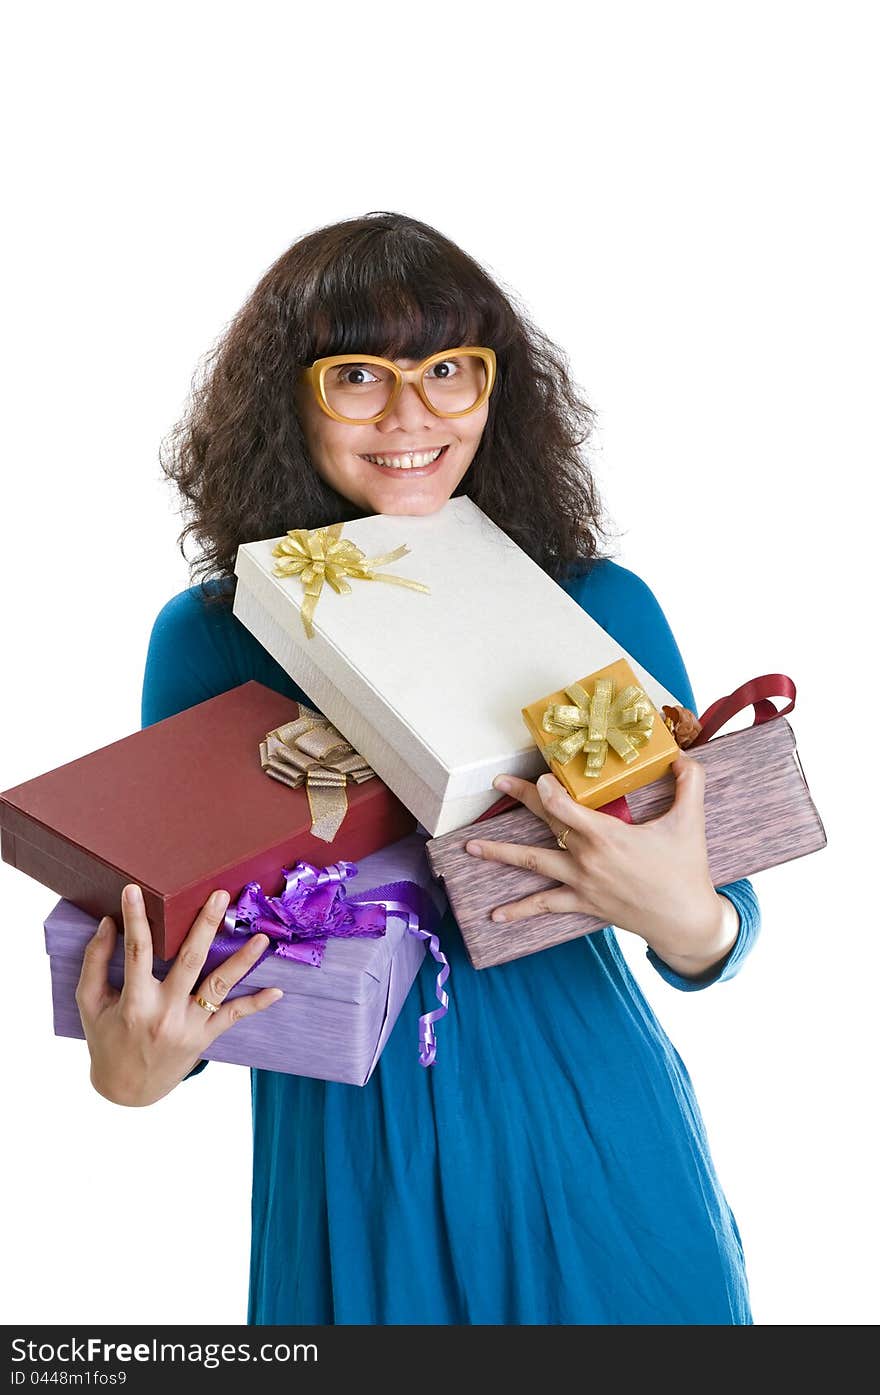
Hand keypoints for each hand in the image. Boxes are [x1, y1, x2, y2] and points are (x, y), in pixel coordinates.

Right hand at [75, 884, 283, 1106]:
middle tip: (219, 896)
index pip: (136, 951)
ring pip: (219, 988)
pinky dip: (256, 1005)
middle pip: (190, 961)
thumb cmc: (107, 1040)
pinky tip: (277, 991)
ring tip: (261, 937)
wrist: (126, 1090)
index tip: (135, 890)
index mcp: (134, 1002)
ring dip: (242, 961)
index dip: (136, 919)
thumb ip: (95, 962)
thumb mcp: (90, 1004)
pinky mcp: (205, 1038)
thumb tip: (108, 923)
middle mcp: (165, 1012)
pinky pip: (233, 1017)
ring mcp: (189, 1026)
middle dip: (205, 926)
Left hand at [465, 755, 735, 969]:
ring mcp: (580, 882)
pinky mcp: (582, 902)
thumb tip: (681, 756)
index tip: (540, 774)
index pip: (564, 807)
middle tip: (498, 782)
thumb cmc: (686, 870)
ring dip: (499, 854)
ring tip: (469, 847)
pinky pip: (545, 905)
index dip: (547, 789)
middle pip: (545, 823)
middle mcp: (586, 858)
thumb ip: (690, 784)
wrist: (685, 922)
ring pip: (532, 863)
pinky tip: (495, 915)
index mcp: (607, 836)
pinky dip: (519, 910)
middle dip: (521, 799)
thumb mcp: (691, 822)